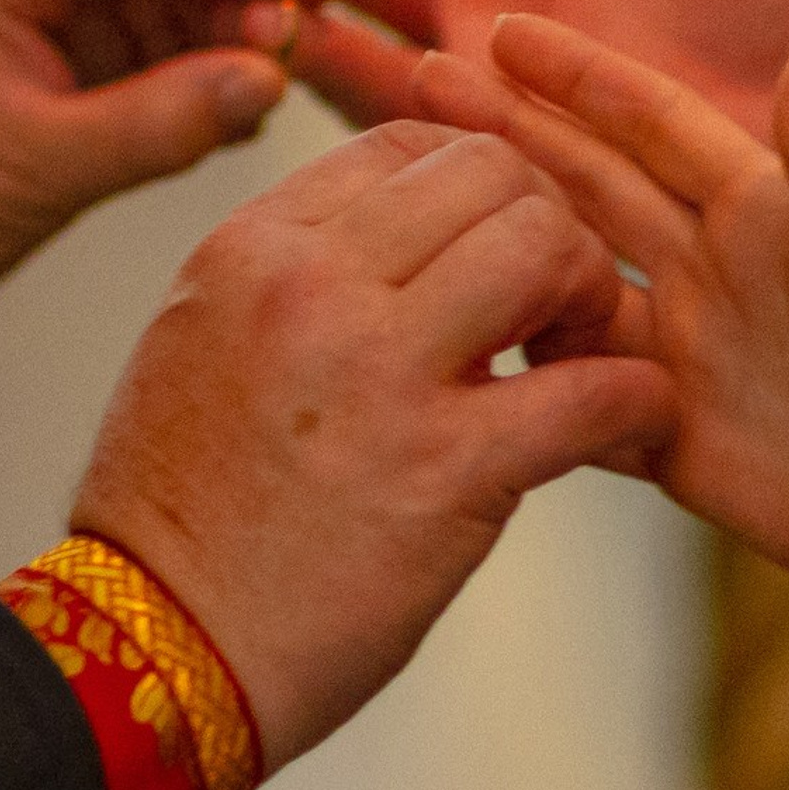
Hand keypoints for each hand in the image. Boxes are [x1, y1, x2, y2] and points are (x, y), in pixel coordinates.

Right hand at [71, 121, 671, 768]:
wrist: (154, 644)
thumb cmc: (179, 508)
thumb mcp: (199, 335)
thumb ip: (287, 273)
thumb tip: (388, 241)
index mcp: (252, 246)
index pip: (407, 145)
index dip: (479, 182)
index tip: (494, 248)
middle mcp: (311, 284)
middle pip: (489, 174)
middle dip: (546, 225)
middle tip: (552, 304)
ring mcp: (378, 372)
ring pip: (544, 245)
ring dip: (591, 293)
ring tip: (576, 354)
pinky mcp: (443, 473)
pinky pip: (589, 394)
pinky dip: (635, 400)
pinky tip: (634, 417)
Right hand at [412, 15, 788, 676]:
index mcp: (761, 214)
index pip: (651, 124)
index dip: (579, 78)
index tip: (505, 33)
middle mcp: (710, 270)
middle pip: (587, 183)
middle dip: (507, 133)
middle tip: (423, 85)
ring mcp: (681, 350)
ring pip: (562, 281)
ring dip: (497, 242)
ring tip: (417, 208)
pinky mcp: (662, 430)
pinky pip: (570, 388)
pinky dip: (518, 367)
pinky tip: (452, 341)